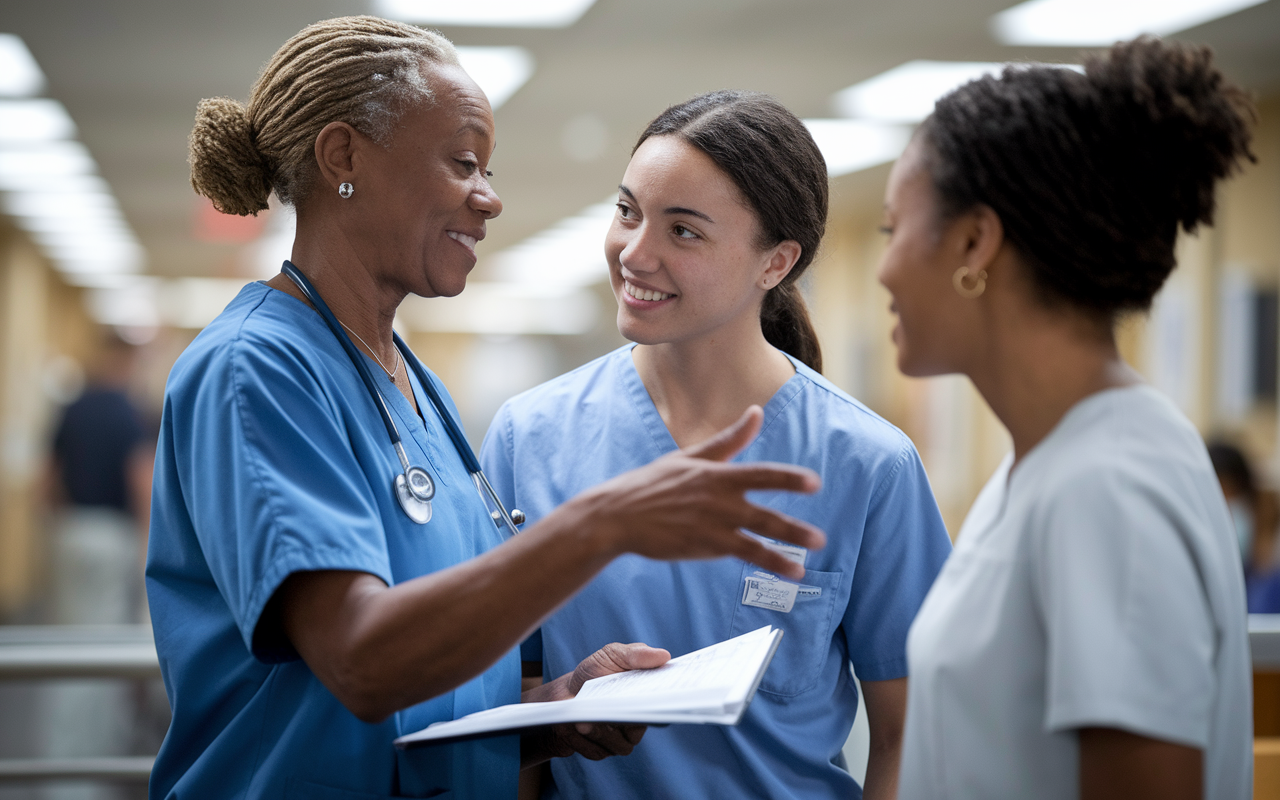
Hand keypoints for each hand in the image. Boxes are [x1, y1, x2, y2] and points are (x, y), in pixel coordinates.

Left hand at [521, 642, 669, 767]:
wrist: (564, 693)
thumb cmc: (594, 672)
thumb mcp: (613, 655)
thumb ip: (636, 654)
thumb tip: (664, 655)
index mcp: (647, 699)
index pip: (663, 706)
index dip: (661, 704)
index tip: (653, 697)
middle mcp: (638, 723)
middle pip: (641, 729)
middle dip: (627, 720)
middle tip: (613, 710)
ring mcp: (620, 740)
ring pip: (620, 745)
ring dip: (601, 731)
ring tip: (584, 720)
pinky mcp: (601, 750)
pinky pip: (598, 751)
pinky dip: (585, 740)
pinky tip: (576, 727)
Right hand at [576, 406, 824, 580]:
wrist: (617, 514)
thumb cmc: (652, 484)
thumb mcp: (691, 457)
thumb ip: (728, 440)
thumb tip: (757, 413)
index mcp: (716, 474)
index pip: (760, 475)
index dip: (788, 479)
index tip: (813, 484)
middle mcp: (718, 499)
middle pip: (763, 512)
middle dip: (792, 527)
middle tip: (819, 538)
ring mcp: (710, 525)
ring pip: (755, 538)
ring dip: (785, 549)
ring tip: (809, 559)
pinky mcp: (702, 546)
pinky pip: (741, 554)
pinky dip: (768, 561)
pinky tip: (790, 571)